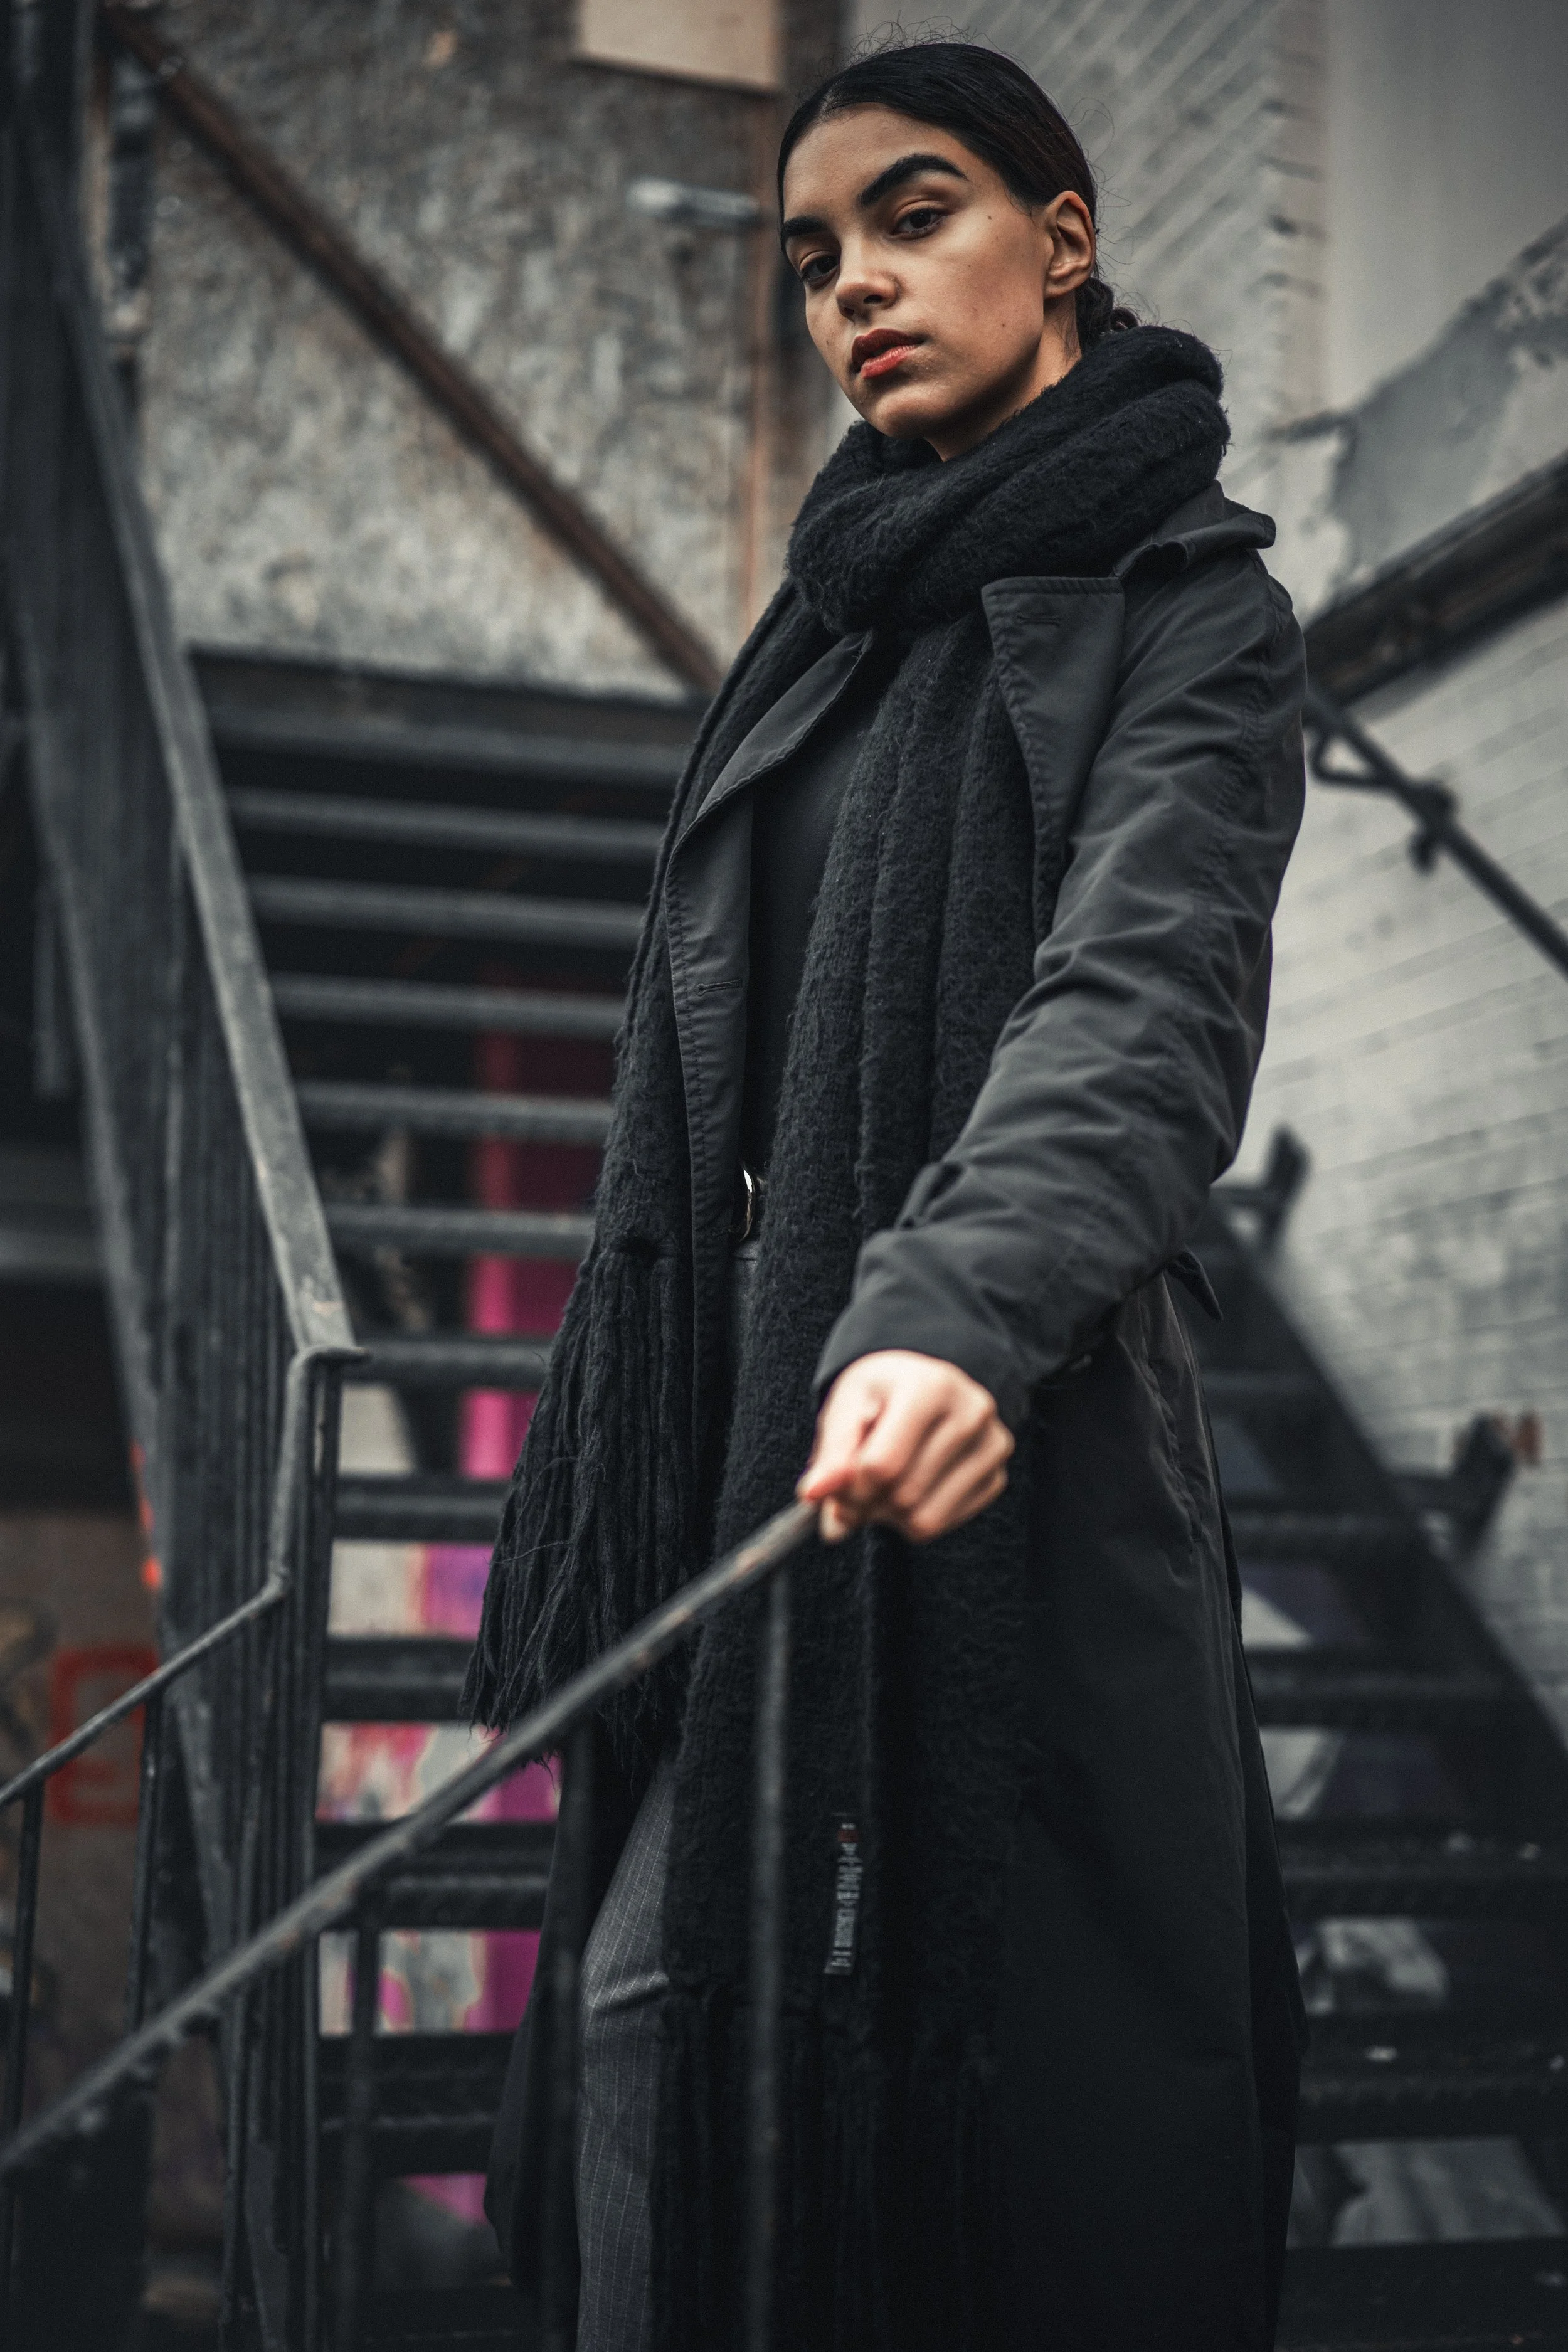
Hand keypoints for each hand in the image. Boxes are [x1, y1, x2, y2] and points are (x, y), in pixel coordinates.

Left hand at [797, 1351, 1013, 1544]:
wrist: (927, 1381)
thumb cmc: (883, 1392)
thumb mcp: (847, 1406)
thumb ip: (829, 1453)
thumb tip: (813, 1496)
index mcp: (931, 1386)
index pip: (881, 1465)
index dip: (847, 1487)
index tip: (833, 1485)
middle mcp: (972, 1413)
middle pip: (903, 1495)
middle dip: (866, 1503)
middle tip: (855, 1487)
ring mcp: (992, 1446)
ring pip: (924, 1519)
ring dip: (888, 1515)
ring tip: (882, 1486)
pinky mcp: (997, 1477)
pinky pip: (944, 1525)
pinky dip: (913, 1518)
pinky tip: (909, 1488)